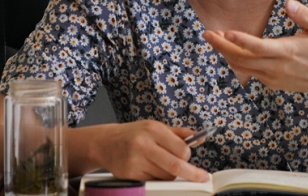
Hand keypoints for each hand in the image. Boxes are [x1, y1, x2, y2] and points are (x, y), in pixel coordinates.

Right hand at [85, 120, 209, 181]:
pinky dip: (157, 178)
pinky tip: (150, 168)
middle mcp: (143, 145)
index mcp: (152, 129)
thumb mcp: (155, 126)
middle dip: (191, 173)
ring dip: (170, 174)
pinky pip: (154, 182)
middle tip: (202, 177)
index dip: (188, 155)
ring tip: (160, 163)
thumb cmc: (134, 134)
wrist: (105, 143)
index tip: (190, 157)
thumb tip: (199, 138)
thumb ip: (178, 133)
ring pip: (165, 176)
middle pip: (175, 166)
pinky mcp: (130, 175)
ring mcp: (135, 162)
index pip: (180, 148)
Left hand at [202, 0, 307, 92]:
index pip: (258, 47)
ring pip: (242, 67)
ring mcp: (273, 77)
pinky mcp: (273, 83)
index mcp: (287, 51)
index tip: (224, 32)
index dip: (240, 40)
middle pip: (242, 59)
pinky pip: (250, 72)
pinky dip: (237, 61)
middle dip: (221, 46)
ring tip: (215, 38)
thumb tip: (289, 3)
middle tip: (206, 33)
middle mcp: (277, 67)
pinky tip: (232, 49)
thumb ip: (304, 15)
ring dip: (226, 53)